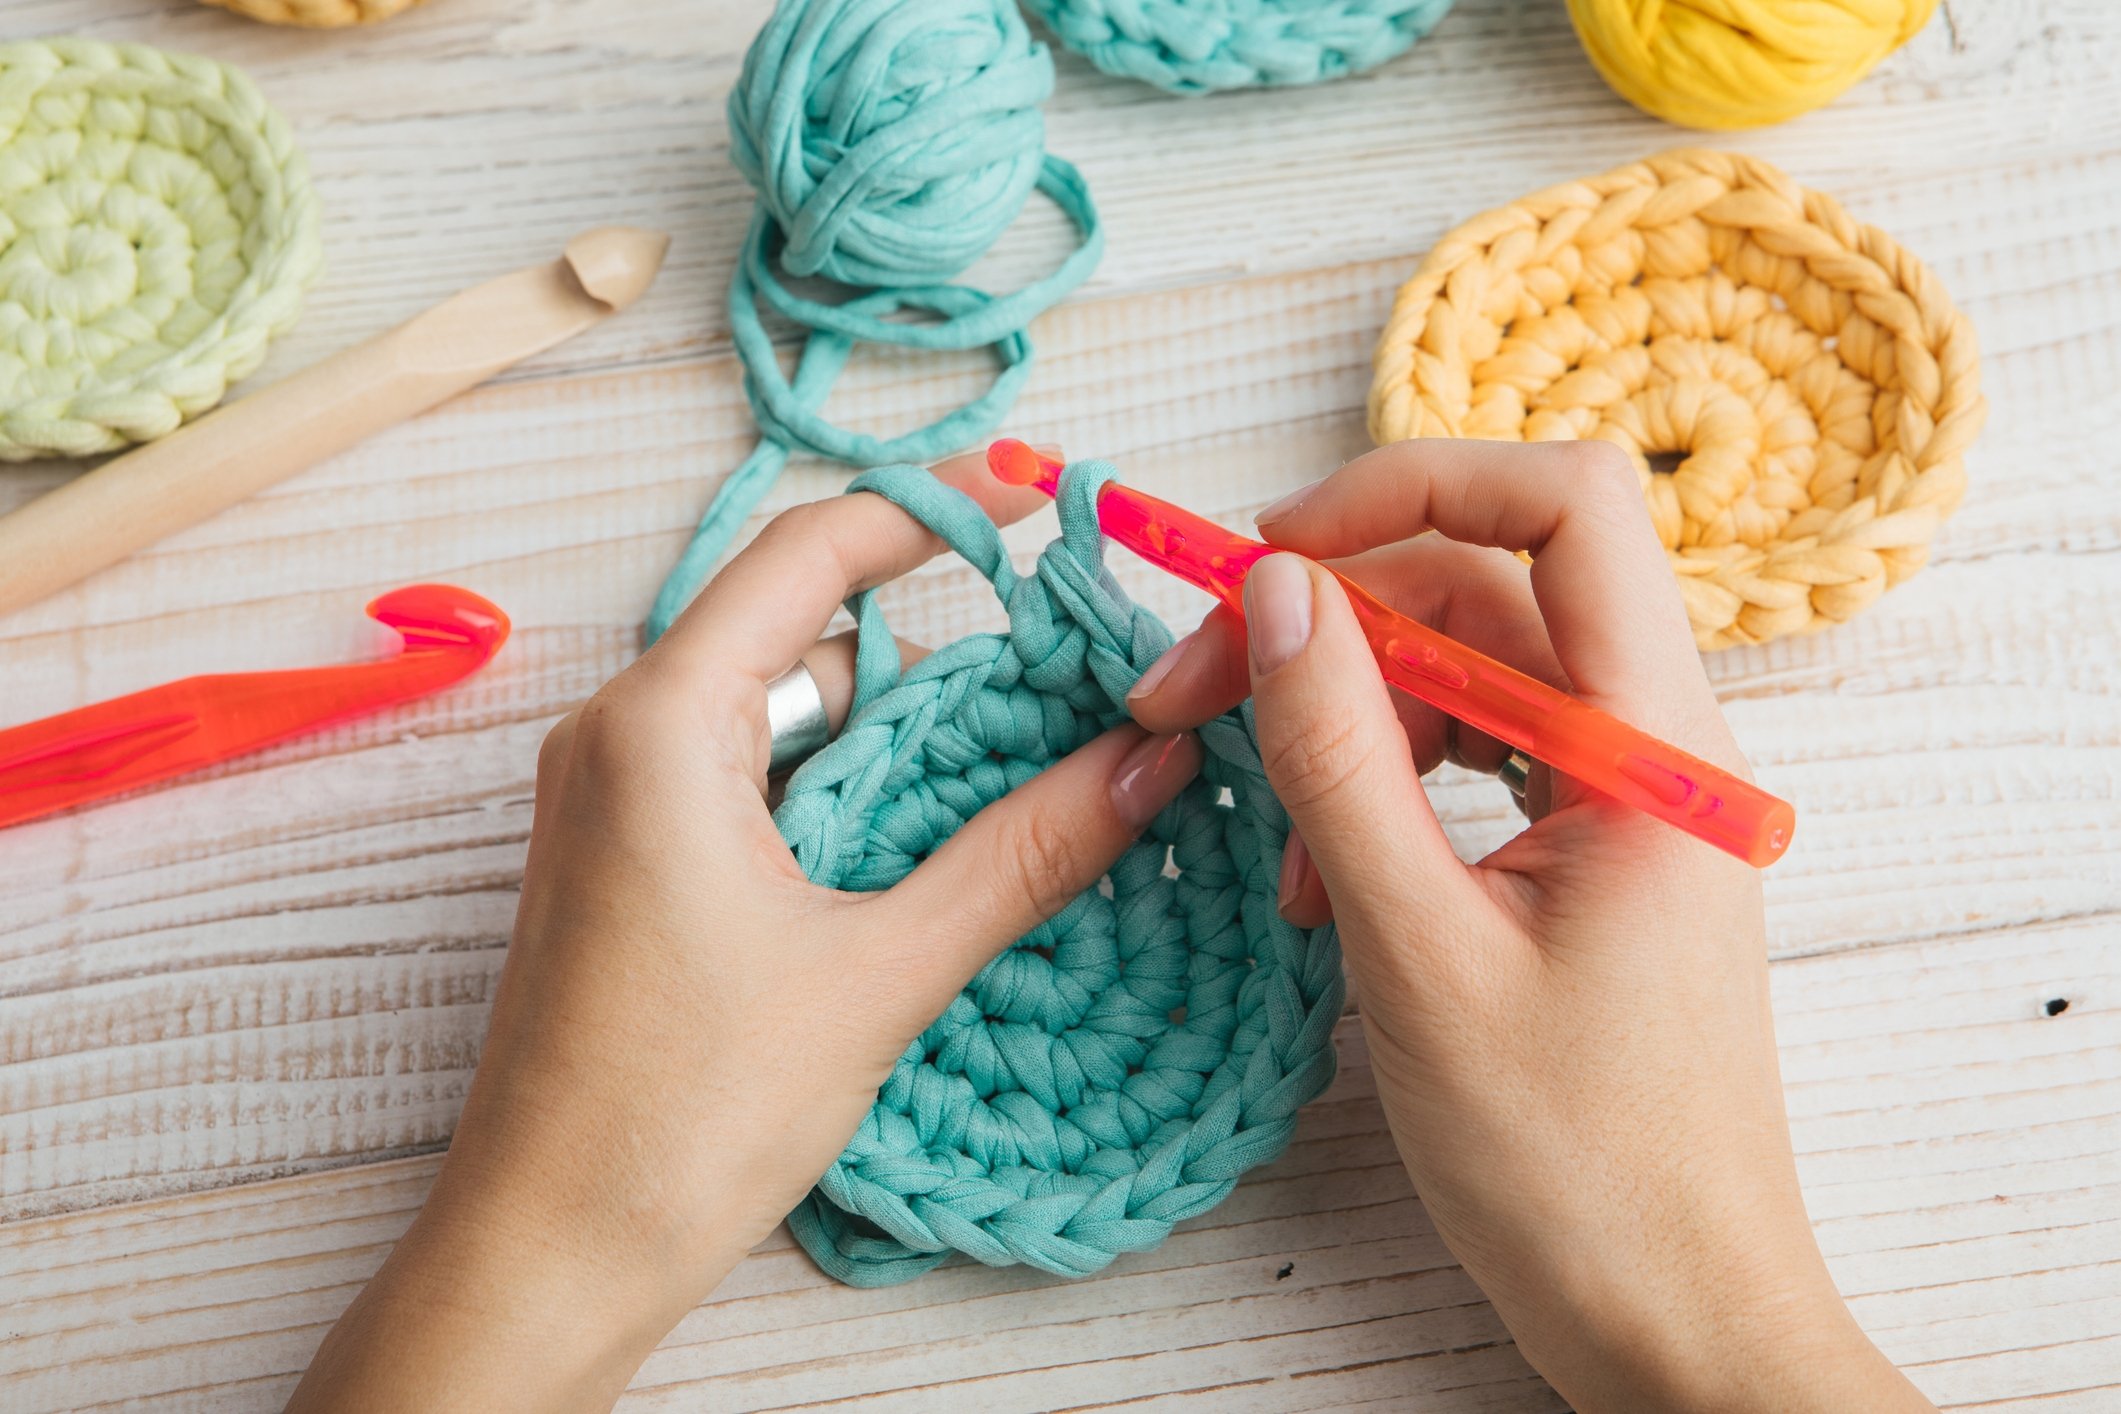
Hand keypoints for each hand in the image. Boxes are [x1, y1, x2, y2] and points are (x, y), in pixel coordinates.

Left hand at [288, 452, 1202, 1411]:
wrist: (543, 1255)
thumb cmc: (678, 1118)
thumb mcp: (880, 971)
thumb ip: (1021, 854)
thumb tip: (1148, 762)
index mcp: (662, 723)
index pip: (810, 552)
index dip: (929, 512)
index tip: (1029, 502)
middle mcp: (619, 735)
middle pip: (804, 634)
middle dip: (933, 658)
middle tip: (1059, 693)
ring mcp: (611, 800)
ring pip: (783, 714)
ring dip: (892, 743)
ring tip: (1009, 794)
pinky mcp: (623, 861)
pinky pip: (747, 778)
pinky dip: (839, 796)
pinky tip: (919, 856)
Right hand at [1128, 439, 1931, 1413]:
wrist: (1672, 1319)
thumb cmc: (1577, 1166)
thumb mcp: (1420, 952)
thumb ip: (1341, 757)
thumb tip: (1271, 591)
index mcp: (1653, 741)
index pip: (1563, 507)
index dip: (1410, 486)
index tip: (1269, 552)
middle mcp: (1649, 744)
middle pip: (1479, 593)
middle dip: (1326, 624)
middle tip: (1184, 693)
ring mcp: (1619, 802)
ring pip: (1462, 679)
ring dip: (1343, 723)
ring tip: (1268, 835)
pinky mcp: (1586, 859)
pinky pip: (1469, 766)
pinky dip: (1381, 794)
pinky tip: (1320, 880)